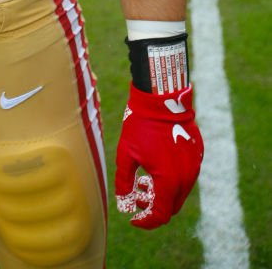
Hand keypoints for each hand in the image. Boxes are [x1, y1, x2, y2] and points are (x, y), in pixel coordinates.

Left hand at [115, 83, 202, 228]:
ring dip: (162, 192)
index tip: (133, 217)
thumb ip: (124, 182)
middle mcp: (186, 178)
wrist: (161, 100)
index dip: (145, 221)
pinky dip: (172, 179)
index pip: (160, 216)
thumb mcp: (126, 154)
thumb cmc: (141, 126)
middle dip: (153, 206)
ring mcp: (194, 167)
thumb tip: (123, 203)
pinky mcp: (197, 156)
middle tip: (136, 195)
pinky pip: (186, 176)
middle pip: (171, 206)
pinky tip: (156, 166)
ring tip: (144, 180)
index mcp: (169, 182)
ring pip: (179, 192)